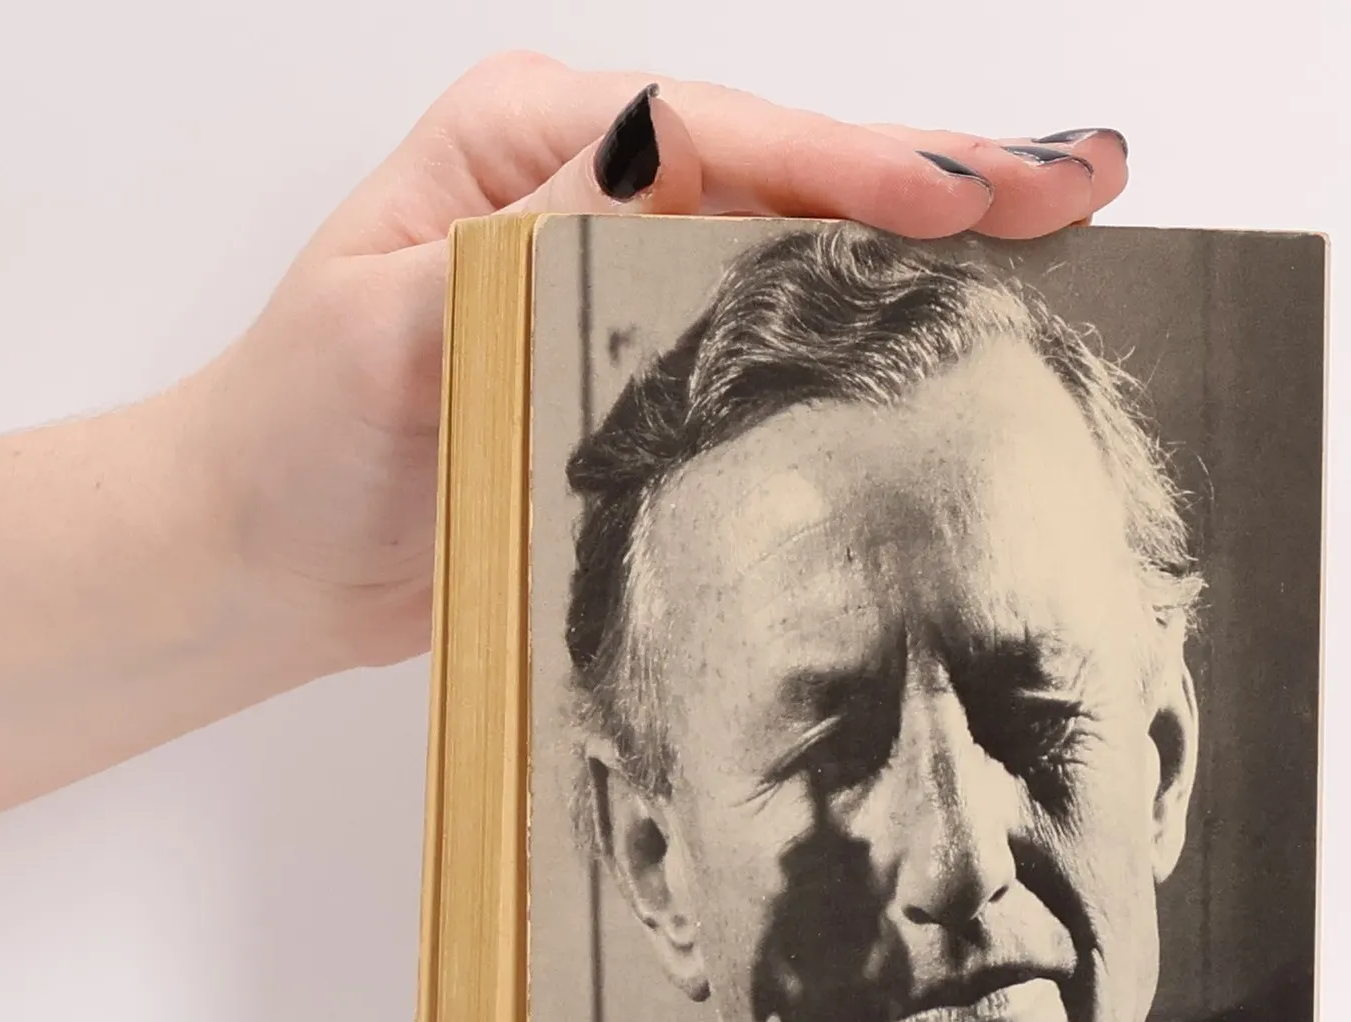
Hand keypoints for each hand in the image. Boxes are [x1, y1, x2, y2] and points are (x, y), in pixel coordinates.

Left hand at [183, 55, 1129, 679]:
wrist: (266, 555)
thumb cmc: (298, 433)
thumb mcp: (393, 319)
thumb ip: (532, 239)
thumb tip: (665, 151)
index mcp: (535, 143)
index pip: (725, 136)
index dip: (857, 167)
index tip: (964, 198)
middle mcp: (598, 191)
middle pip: (797, 172)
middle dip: (942, 177)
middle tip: (1084, 181)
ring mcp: (634, 281)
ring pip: (806, 247)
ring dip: (933, 244)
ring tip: (1061, 225)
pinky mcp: (651, 374)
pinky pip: (780, 342)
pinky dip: (873, 331)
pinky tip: (957, 325)